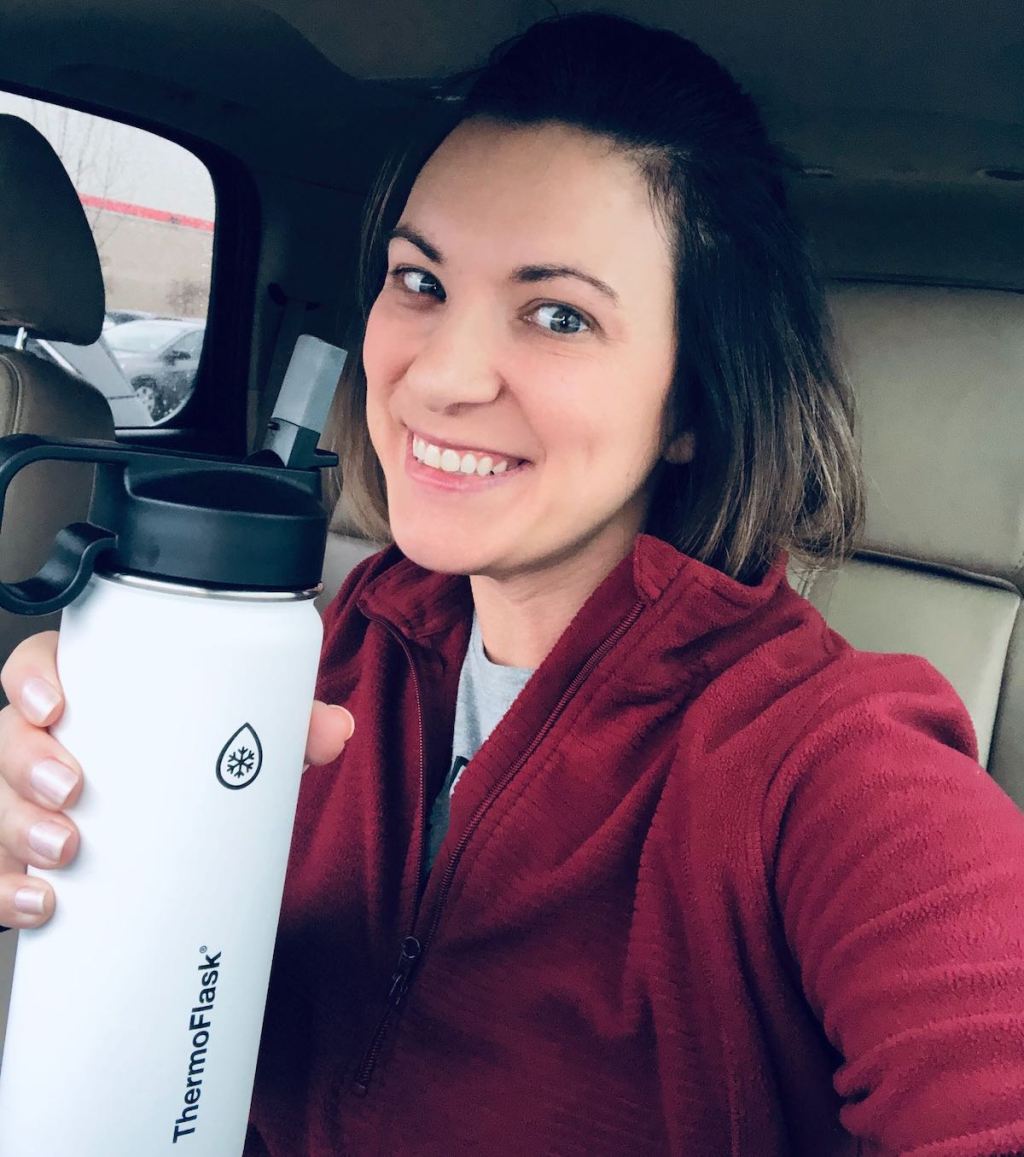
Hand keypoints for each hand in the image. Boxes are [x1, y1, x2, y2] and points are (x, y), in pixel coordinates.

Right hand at [0, 631, 353, 928]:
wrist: (181, 840)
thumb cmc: (192, 767)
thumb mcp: (240, 741)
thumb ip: (286, 729)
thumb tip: (337, 729)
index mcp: (92, 699)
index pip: (40, 667)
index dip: (33, 678)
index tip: (57, 703)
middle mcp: (49, 745)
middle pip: (8, 737)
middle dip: (27, 763)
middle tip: (72, 791)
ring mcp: (27, 803)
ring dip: (18, 828)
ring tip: (65, 853)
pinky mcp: (23, 859)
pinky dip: (9, 892)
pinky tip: (41, 904)